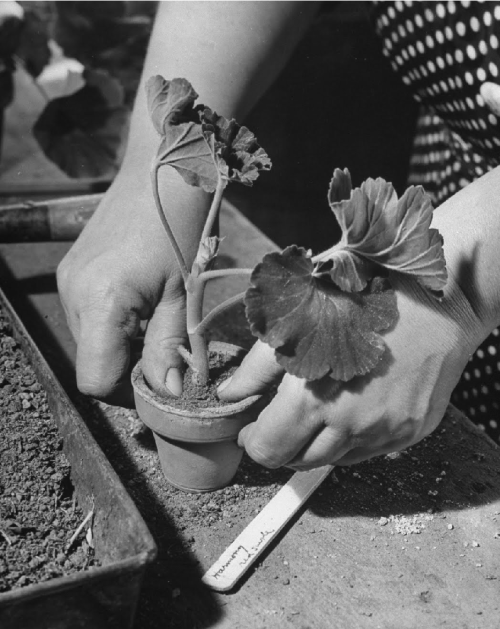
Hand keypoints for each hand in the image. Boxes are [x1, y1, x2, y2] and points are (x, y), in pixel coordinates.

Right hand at [57, 165, 209, 405]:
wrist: (163, 166)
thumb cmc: (183, 225)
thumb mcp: (185, 293)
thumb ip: (169, 346)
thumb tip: (168, 394)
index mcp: (100, 301)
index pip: (96, 379)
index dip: (129, 392)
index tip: (162, 383)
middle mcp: (72, 294)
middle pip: (94, 363)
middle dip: (131, 368)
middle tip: (169, 349)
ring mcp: (68, 280)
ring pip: (91, 342)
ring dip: (124, 345)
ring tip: (158, 318)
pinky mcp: (72, 270)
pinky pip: (89, 318)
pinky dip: (115, 325)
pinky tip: (143, 302)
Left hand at [219, 273, 482, 467]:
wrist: (440, 296)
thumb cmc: (365, 295)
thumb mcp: (300, 317)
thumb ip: (258, 363)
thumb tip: (229, 394)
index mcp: (315, 396)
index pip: (269, 449)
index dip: (254, 442)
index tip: (251, 428)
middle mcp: (351, 424)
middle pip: (299, 461)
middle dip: (281, 444)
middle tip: (278, 419)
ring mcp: (385, 431)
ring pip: (334, 459)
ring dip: (315, 442)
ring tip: (315, 408)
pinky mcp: (411, 430)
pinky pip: (368, 451)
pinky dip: (350, 438)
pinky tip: (350, 408)